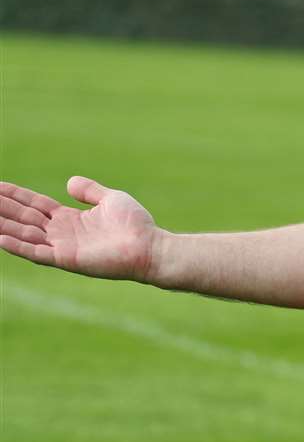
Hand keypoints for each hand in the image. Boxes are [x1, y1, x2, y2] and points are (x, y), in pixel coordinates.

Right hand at [0, 177, 159, 281]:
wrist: (151, 247)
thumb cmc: (136, 225)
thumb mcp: (111, 199)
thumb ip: (89, 190)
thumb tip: (68, 182)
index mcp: (69, 219)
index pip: (34, 205)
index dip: (14, 195)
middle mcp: (61, 233)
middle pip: (22, 217)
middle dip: (1, 207)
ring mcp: (62, 247)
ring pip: (23, 233)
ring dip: (2, 225)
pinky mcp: (67, 260)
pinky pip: (36, 253)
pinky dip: (17, 246)